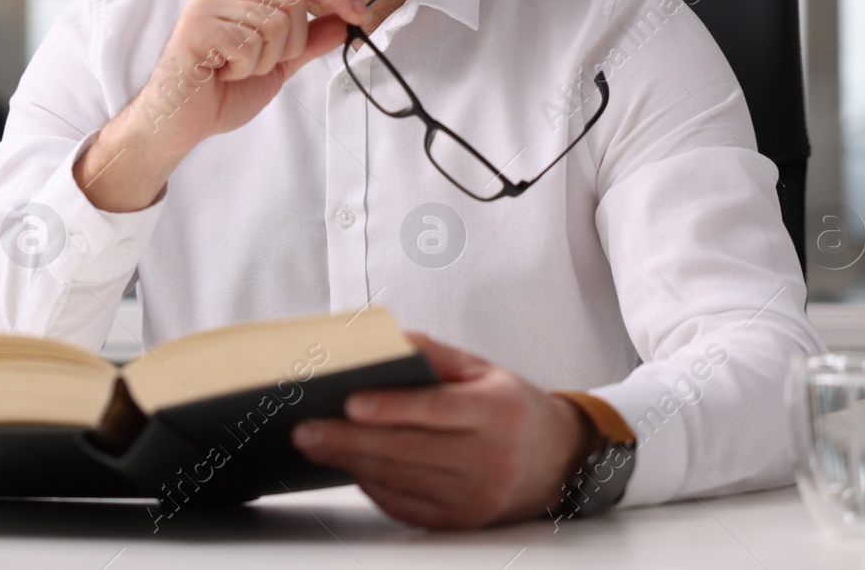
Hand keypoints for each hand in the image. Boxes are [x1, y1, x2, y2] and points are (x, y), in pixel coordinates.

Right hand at [76, 0, 367, 212]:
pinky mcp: (196, 26)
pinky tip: (220, 73)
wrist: (177, 123)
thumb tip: (345, 22)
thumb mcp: (275, 66)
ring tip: (234, 70)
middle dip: (289, 44)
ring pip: (273, 22)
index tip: (362, 15)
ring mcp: (207, 3)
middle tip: (257, 64)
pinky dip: (243, 68)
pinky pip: (248, 43)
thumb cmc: (219, 93)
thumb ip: (308, 43)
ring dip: (263, 60)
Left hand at [291, 332, 596, 529]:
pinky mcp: (462, 521)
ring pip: (401, 480)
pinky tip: (349, 467)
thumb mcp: (482, 369)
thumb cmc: (510, 407)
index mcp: (496, 413)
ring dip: (351, 463)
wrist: (557, 461)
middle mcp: (489, 458)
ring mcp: (476, 497)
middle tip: (307, 429)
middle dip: (350, 439)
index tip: (350, 402)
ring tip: (315, 444)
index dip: (391, 407)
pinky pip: (406, 506)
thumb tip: (386, 343)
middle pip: (408, 450)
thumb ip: (434, 354)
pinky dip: (372, 486)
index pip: (437, 410)